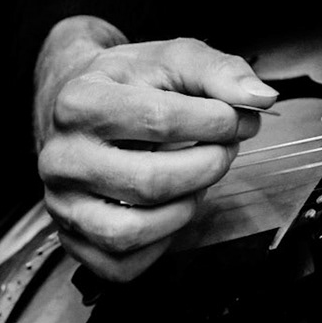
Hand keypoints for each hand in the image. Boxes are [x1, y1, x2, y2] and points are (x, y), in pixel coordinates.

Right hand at [33, 16, 274, 281]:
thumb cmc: (132, 82)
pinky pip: (121, 265)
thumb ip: (221, 72)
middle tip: (226, 149)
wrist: (82, 104)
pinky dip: (161, 244)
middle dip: (208, 166)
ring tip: (200, 179)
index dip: (218, 122)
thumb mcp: (175, 57)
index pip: (162, 121)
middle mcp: (61, 158)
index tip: (240, 119)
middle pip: (149, 183)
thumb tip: (261, 98)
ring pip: (131, 231)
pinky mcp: (71, 239)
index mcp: (80, 103)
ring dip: (186, 209)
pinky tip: (173, 206)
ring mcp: (61, 203)